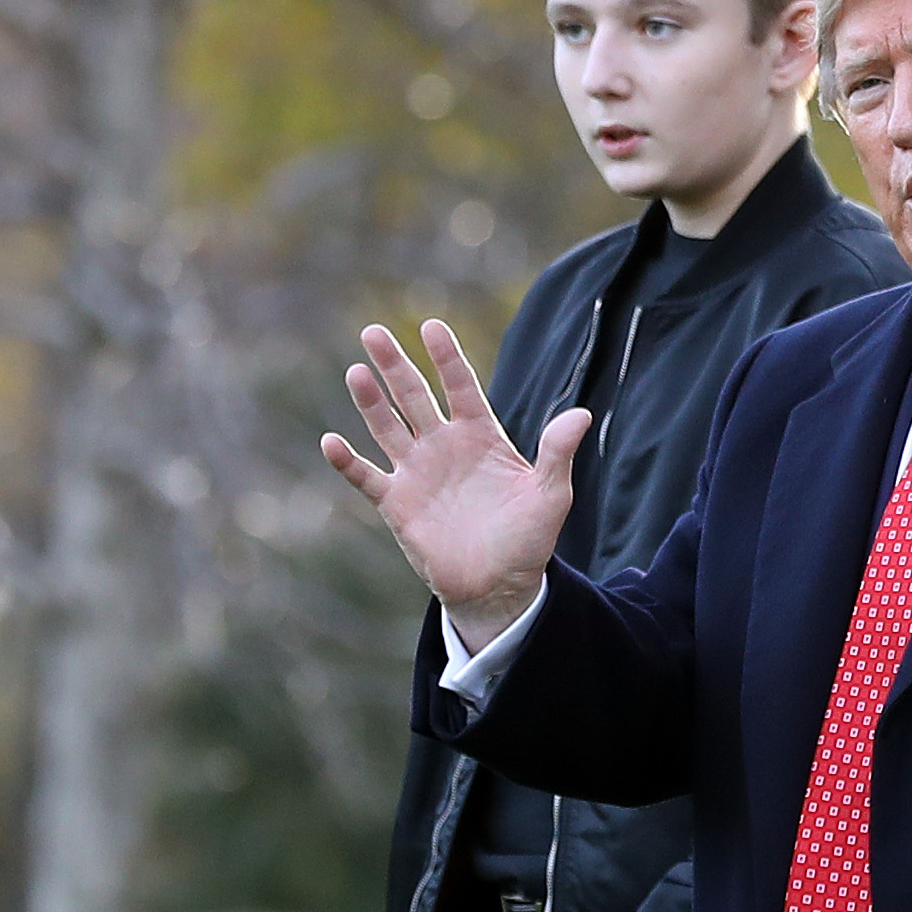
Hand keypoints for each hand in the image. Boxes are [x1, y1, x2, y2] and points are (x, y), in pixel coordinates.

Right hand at [321, 318, 589, 649]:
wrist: (500, 586)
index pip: (461, 387)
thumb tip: (581, 414)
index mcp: (481, 436)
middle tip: (373, 331)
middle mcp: (444, 446)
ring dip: (370, 402)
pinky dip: (347, 462)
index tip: (432, 326)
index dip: (446, 357)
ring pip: (387, 427)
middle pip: (415, 396)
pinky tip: (331, 442)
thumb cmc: (529, 539)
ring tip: (356, 371)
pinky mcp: (397, 503)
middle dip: (395, 365)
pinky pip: (366, 477)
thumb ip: (558, 453)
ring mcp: (417, 472)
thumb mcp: (551, 494)